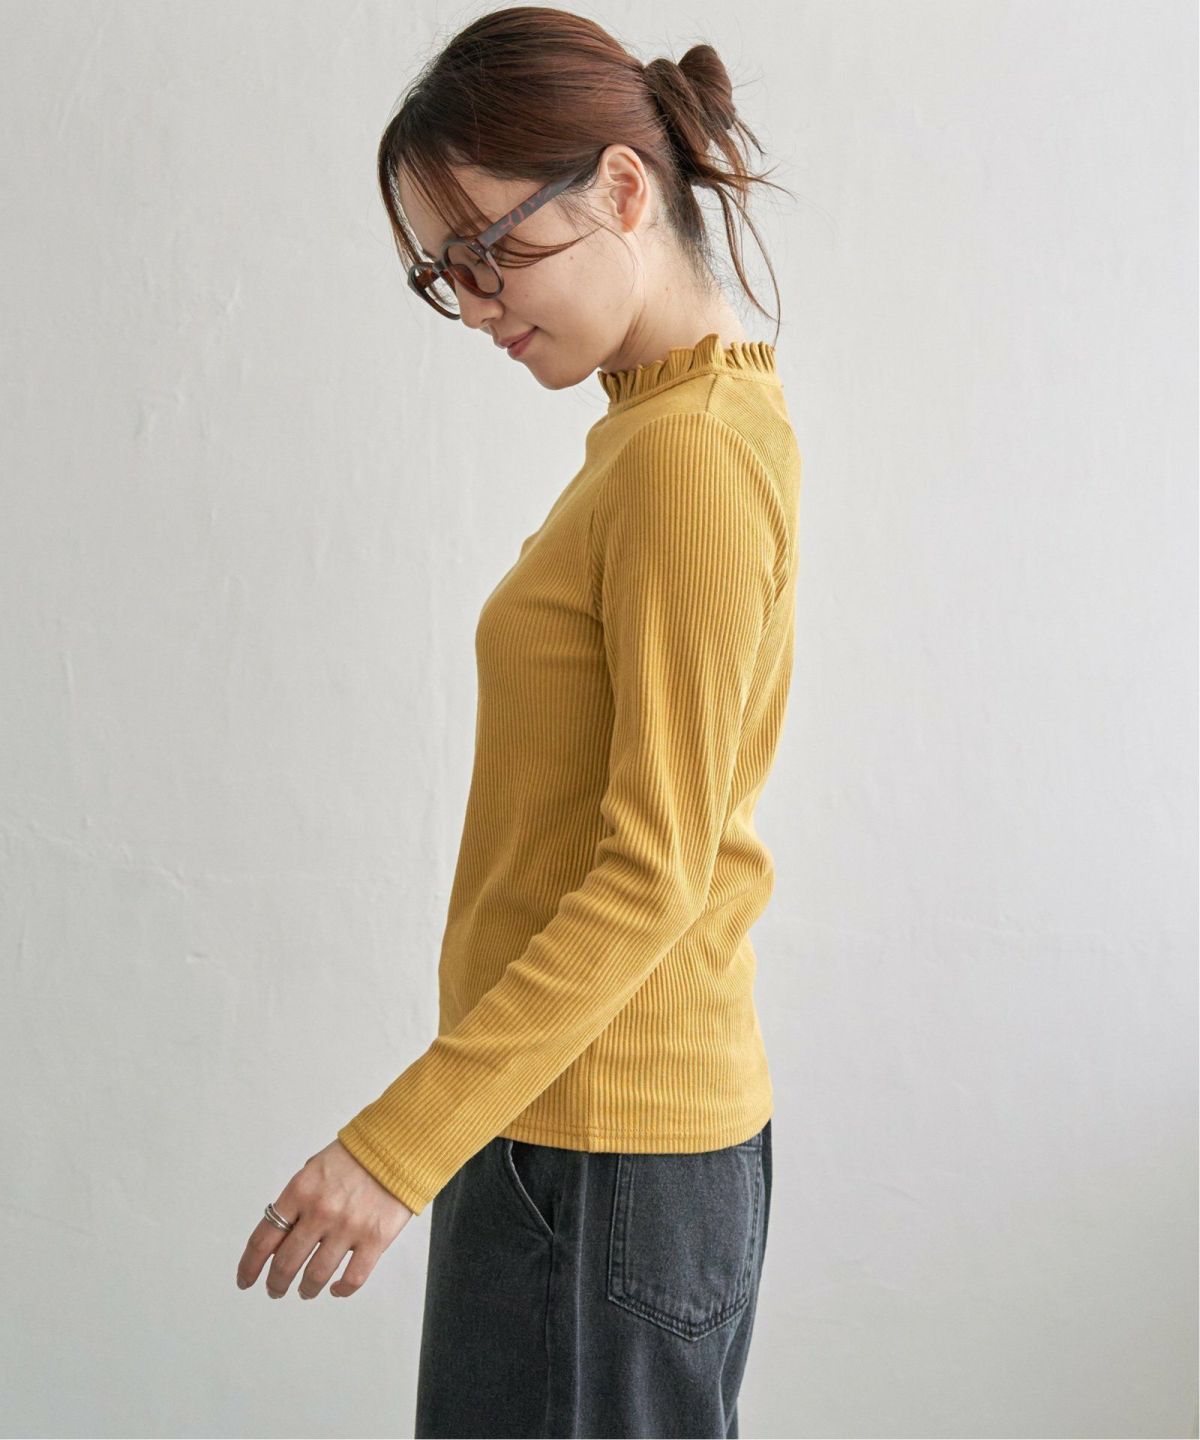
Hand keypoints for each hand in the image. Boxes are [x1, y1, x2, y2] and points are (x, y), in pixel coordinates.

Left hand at [236, 1139, 413, 1298]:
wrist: (399, 1146)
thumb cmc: (357, 1156)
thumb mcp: (315, 1168)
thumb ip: (297, 1200)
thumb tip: (280, 1235)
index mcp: (300, 1190)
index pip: (263, 1238)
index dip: (250, 1266)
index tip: (245, 1279)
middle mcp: (320, 1211)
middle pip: (285, 1263)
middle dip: (276, 1283)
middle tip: (275, 1289)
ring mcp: (348, 1227)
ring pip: (315, 1276)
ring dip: (306, 1289)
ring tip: (305, 1291)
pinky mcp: (375, 1239)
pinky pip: (352, 1279)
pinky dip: (340, 1290)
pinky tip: (335, 1289)